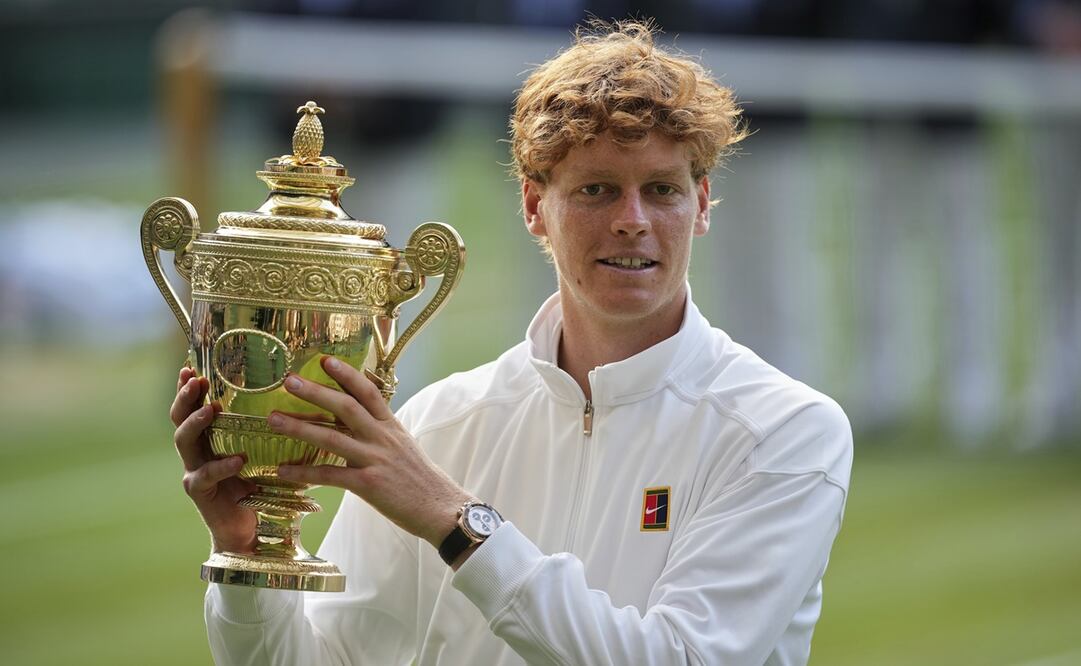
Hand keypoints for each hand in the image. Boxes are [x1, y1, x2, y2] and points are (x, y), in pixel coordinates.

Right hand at [171, 367, 257, 553]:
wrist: (249, 530)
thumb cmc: (260, 486)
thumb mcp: (263, 452)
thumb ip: (267, 430)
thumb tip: (298, 397)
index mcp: (209, 438)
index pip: (193, 407)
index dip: (188, 388)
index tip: (190, 366)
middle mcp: (196, 452)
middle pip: (179, 418)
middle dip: (185, 398)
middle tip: (195, 380)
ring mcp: (194, 472)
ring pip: (184, 442)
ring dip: (196, 423)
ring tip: (210, 410)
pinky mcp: (200, 493)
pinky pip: (205, 476)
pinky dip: (221, 466)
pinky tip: (237, 459)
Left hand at [270, 357, 471, 548]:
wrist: (441, 509)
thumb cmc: (421, 480)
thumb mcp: (404, 447)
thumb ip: (381, 434)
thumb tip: (360, 423)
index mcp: (392, 427)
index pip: (368, 392)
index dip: (347, 374)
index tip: (325, 360)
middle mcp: (383, 438)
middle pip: (346, 407)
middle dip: (316, 392)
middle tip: (289, 381)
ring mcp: (375, 460)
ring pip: (332, 439)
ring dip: (300, 427)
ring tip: (273, 419)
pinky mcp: (368, 484)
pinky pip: (330, 475)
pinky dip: (303, 473)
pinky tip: (282, 470)